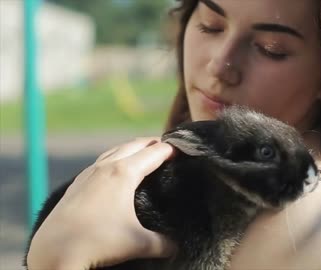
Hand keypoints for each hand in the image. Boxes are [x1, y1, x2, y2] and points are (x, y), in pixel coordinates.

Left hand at [27, 138, 177, 269]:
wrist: (54, 249)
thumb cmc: (98, 242)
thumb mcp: (137, 243)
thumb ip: (162, 243)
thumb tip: (177, 247)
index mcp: (124, 173)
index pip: (154, 153)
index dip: (170, 149)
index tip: (182, 149)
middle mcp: (106, 167)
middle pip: (134, 145)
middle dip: (151, 143)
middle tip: (165, 146)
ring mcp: (89, 173)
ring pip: (114, 150)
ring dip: (131, 148)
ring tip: (141, 152)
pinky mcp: (77, 183)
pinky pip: (100, 161)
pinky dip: (113, 158)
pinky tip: (112, 168)